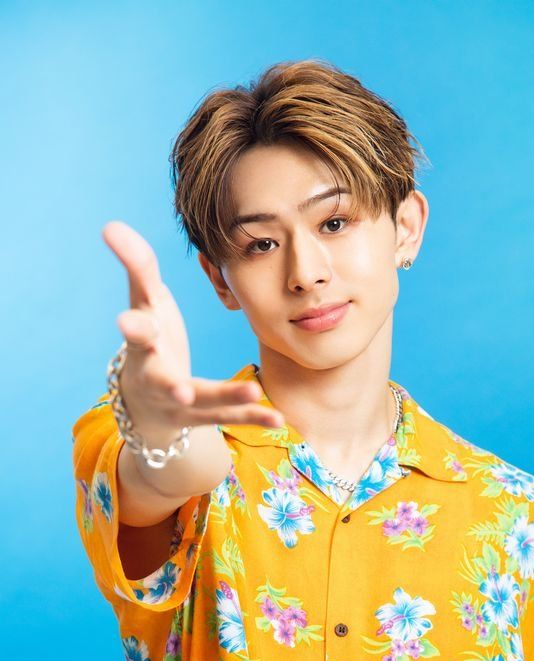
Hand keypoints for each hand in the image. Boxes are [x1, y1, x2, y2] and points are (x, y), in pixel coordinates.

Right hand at [101, 220, 284, 435]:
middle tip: (182, 391)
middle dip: (171, 385)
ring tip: (252, 392)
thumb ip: (137, 267)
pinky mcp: (203, 416)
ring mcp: (180, 401)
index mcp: (143, 345)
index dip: (133, 327)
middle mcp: (157, 378)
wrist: (144, 405)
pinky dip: (253, 417)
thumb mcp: (144, 304)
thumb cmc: (149, 341)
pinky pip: (229, 416)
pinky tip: (278, 418)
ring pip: (204, 401)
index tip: (126, 322)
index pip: (137, 333)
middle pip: (162, 381)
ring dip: (226, 395)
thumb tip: (110, 225)